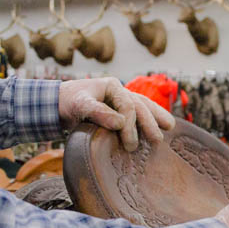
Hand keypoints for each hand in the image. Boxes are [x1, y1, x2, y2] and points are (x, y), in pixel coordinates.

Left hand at [59, 78, 174, 150]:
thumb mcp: (80, 105)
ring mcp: (121, 100)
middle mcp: (120, 91)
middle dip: (150, 123)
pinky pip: (139, 114)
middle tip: (156, 140)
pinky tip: (160, 127)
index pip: (128, 105)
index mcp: (113, 86)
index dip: (131, 124)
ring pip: (144, 106)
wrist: (58, 104)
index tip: (129, 142)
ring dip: (157, 117)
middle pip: (141, 105)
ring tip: (170, 128)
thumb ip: (98, 113)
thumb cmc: (68, 103)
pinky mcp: (120, 111)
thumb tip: (121, 123)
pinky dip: (150, 119)